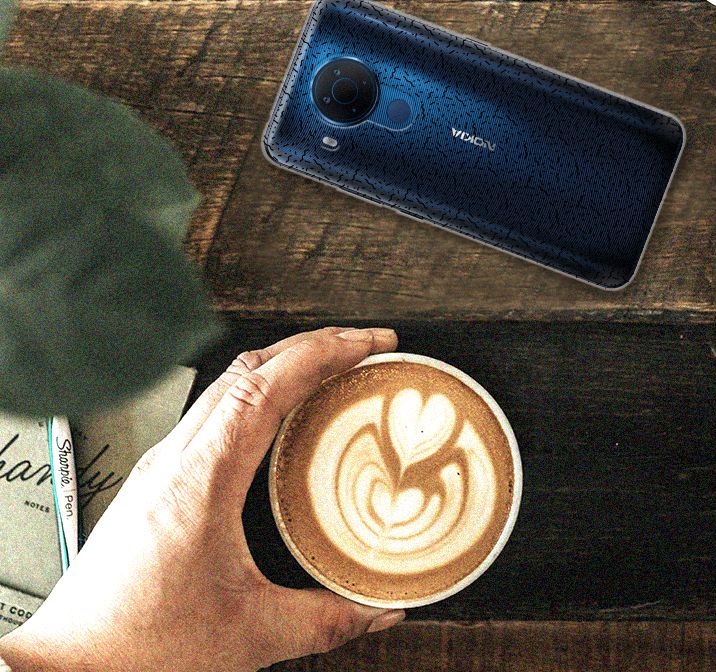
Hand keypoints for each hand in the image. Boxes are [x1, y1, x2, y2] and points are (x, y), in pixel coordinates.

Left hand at [0, 327, 403, 671]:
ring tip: (329, 371)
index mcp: (201, 477)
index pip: (267, 384)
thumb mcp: (250, 634)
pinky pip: (214, 412)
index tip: (366, 343)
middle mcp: (176, 457)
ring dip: (283, 365)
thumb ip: (326, 620)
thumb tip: (379, 609)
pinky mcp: (155, 480)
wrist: (69, 669)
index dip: (323, 352)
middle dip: (312, 345)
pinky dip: (257, 394)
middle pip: (249, 367)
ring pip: (227, 384)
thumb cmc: (137, 648)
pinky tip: (280, 419)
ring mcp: (161, 463)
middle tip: (361, 346)